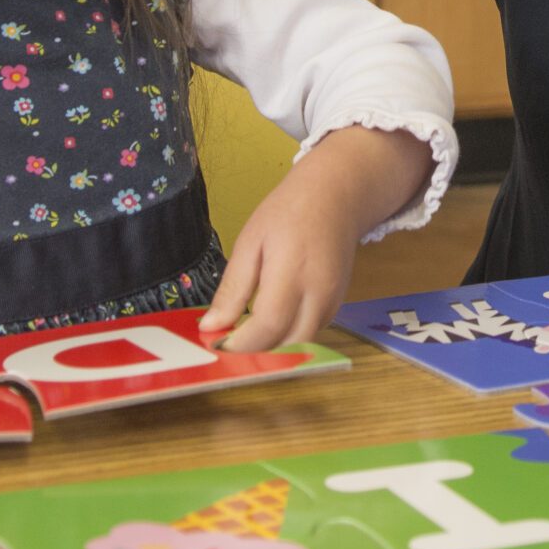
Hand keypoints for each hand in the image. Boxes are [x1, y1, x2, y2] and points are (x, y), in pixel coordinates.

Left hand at [201, 126, 430, 352]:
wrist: (336, 196)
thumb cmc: (288, 212)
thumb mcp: (250, 242)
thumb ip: (233, 288)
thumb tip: (211, 326)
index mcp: (292, 273)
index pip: (267, 326)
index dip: (239, 343)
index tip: (215, 342)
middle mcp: (319, 294)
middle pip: (287, 345)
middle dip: (255, 353)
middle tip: (228, 342)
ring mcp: (333, 302)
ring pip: (301, 345)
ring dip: (272, 348)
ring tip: (245, 334)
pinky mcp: (338, 305)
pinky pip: (310, 333)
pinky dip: (288, 337)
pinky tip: (268, 323)